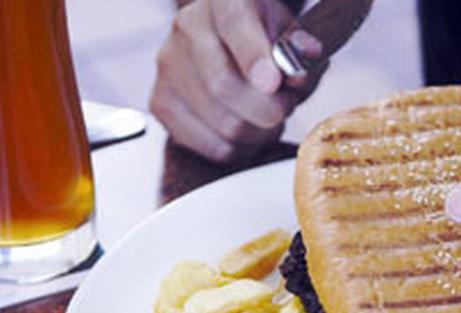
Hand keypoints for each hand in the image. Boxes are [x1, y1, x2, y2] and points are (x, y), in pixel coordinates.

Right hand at [150, 0, 325, 161]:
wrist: (226, 44)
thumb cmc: (263, 39)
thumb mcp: (288, 33)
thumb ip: (299, 50)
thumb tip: (297, 74)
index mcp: (223, 0)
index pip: (234, 24)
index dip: (254, 57)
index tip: (274, 84)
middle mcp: (186, 28)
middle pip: (225, 85)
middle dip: (268, 109)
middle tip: (284, 108)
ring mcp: (168, 67)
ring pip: (224, 124)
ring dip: (259, 132)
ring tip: (266, 117)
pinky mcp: (161, 103)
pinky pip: (212, 147)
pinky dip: (240, 150)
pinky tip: (246, 131)